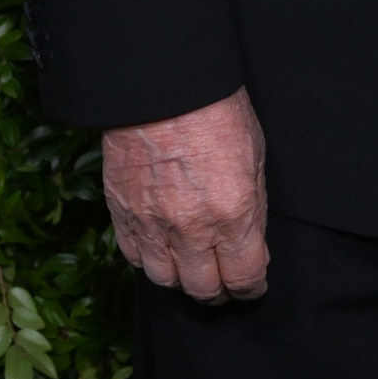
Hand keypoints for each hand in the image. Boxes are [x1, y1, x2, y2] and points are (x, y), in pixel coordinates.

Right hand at [102, 87, 269, 302]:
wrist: (162, 86)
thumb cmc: (217, 111)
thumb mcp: (256, 155)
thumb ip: (252, 206)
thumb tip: (250, 239)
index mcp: (233, 213)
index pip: (244, 277)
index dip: (251, 288)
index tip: (253, 287)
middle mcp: (192, 228)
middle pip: (203, 288)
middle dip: (218, 292)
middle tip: (223, 286)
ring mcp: (152, 223)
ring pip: (164, 279)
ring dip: (180, 279)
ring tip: (190, 271)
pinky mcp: (121, 212)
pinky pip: (133, 256)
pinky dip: (148, 259)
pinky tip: (160, 251)